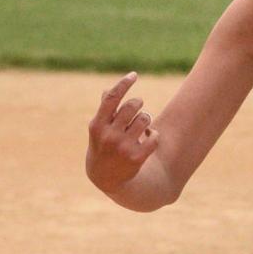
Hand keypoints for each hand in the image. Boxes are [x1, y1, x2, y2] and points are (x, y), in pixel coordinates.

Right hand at [85, 72, 159, 192]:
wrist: (105, 178)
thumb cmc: (102, 147)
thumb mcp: (98, 129)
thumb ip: (105, 110)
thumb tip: (110, 89)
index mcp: (98, 125)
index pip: (112, 98)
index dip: (124, 84)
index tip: (134, 75)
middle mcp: (109, 135)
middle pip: (132, 106)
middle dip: (138, 104)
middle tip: (138, 107)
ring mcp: (123, 147)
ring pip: (145, 119)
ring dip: (146, 119)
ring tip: (142, 126)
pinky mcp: (137, 158)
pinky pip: (154, 136)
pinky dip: (154, 135)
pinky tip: (149, 138)